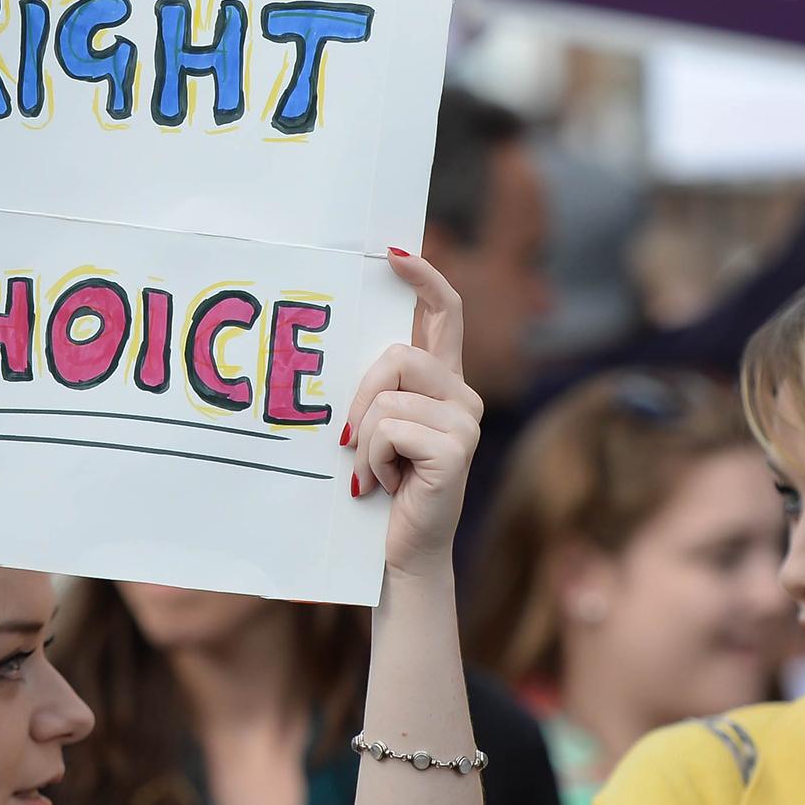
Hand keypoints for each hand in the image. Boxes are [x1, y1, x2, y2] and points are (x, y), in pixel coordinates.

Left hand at [341, 249, 483, 577]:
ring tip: (374, 473)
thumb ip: (376, 388)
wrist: (401, 552)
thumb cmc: (381, 487)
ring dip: (362, 442)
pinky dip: (372, 461)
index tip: (394, 253)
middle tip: (349, 441)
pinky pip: (388, 429)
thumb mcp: (375, 427)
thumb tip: (339, 342)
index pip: (445, 313)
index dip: (424, 278)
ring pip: (387, 398)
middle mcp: (462, 395)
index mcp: (442, 383)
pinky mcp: (456, 448)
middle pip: (398, 355)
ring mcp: (464, 421)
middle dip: (360, 396)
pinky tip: (386, 485)